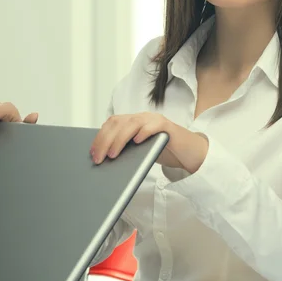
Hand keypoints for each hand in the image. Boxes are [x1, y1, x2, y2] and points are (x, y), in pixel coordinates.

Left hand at [90, 112, 208, 174]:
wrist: (189, 153)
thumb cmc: (163, 152)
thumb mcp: (140, 152)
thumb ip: (126, 151)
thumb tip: (103, 162)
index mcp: (133, 122)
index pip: (111, 124)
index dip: (99, 137)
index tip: (92, 153)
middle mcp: (142, 118)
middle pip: (119, 122)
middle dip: (105, 140)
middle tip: (99, 158)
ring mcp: (155, 120)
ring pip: (133, 123)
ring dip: (120, 139)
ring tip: (112, 154)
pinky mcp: (168, 127)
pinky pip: (155, 125)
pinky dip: (144, 131)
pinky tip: (137, 141)